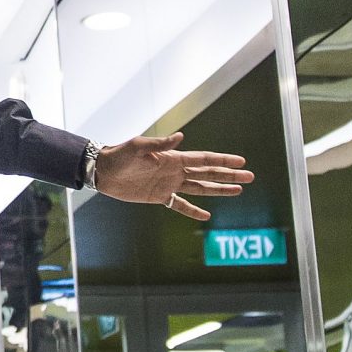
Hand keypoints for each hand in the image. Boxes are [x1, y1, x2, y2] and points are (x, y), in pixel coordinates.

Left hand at [94, 132, 252, 222]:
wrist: (102, 170)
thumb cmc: (119, 154)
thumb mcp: (138, 147)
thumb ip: (159, 144)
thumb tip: (181, 137)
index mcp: (173, 158)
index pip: (205, 159)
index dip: (223, 160)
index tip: (242, 161)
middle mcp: (175, 171)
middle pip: (208, 173)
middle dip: (229, 175)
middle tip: (250, 176)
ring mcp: (169, 184)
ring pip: (200, 188)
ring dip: (219, 190)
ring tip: (238, 191)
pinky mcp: (159, 197)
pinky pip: (180, 205)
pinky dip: (193, 210)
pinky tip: (206, 215)